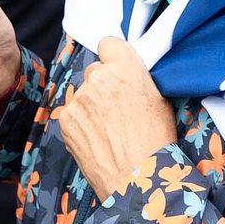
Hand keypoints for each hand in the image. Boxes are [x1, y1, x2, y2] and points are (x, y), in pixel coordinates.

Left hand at [52, 38, 177, 200]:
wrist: (138, 179)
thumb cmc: (156, 141)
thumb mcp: (158, 99)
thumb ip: (137, 77)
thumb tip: (127, 72)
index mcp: (124, 67)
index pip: (108, 43)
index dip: (113, 58)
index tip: (117, 69)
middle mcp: (98, 78)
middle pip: (94, 71)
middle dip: (102, 85)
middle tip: (116, 108)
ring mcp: (79, 99)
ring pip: (82, 94)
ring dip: (91, 105)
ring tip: (107, 130)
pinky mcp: (66, 119)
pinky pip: (72, 113)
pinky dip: (81, 123)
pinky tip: (96, 139)